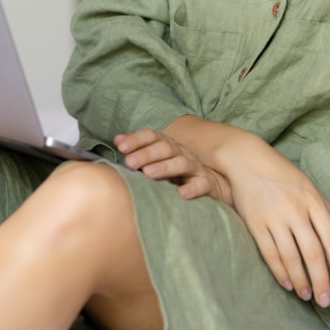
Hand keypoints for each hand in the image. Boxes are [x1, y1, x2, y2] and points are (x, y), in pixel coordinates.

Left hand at [113, 128, 231, 203]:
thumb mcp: (157, 159)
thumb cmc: (176, 172)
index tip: (121, 146)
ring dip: (165, 167)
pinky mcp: (208, 184)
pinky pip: (203, 184)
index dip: (136, 139)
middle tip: (130, 162)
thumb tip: (117, 139)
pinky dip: (193, 188)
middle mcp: (181, 153)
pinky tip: (182, 193)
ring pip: (182, 163)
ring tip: (149, 173)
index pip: (152, 136)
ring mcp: (195, 168)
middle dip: (146, 154)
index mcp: (167, 145)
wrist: (211, 183)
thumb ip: (138, 149)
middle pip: (165, 147)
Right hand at [226, 147, 329, 307]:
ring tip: (306, 295)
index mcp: (312, 200)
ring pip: (291, 257)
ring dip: (301, 280)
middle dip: (321, 280)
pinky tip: (287, 284)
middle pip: (313, 252)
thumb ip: (328, 211)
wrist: (246, 159)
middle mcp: (295, 209)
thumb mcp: (309, 186)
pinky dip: (279, 272)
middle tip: (325, 300)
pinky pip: (269, 253)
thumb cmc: (281, 173)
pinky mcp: (254, 222)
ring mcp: (273, 216)